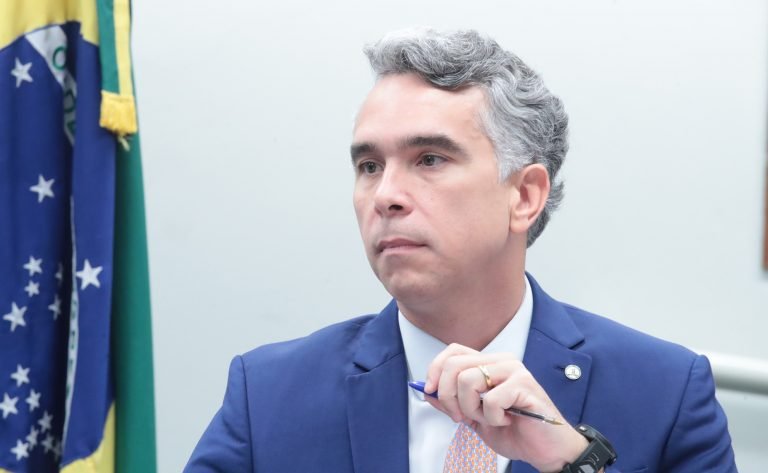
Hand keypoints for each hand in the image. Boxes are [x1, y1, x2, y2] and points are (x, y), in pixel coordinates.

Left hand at [424, 343, 587, 472]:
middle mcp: (501, 361)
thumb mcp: (474, 417)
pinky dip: (492, 418)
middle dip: (448, 396)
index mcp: (489, 363)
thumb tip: (428, 391)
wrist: (545, 450)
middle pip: (455, 365)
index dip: (435, 370)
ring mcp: (514, 370)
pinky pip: (490, 399)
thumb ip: (452, 402)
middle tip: (460, 416)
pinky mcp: (524, 384)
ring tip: (489, 419)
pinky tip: (506, 420)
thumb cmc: (514, 431)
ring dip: (471, 409)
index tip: (430, 391)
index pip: (453, 352)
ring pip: (468, 380)